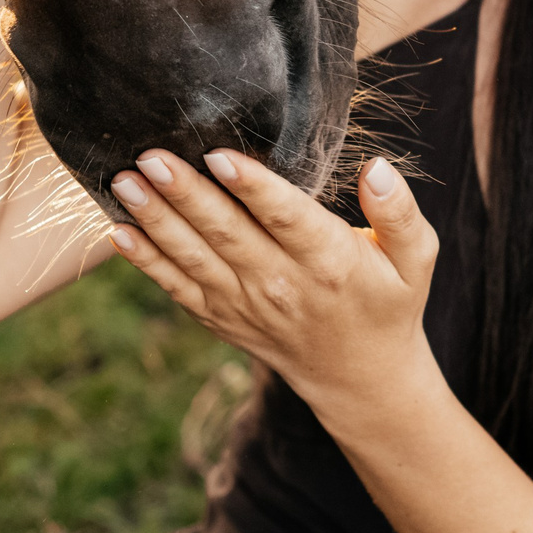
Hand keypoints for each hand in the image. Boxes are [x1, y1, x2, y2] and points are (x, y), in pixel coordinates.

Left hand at [108, 149, 439, 415]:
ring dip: (155, 220)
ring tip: (123, 182)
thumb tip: (376, 169)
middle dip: (185, 194)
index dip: (251, 187)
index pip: (286, 218)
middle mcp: (282, 285)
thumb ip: (400, 212)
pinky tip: (118, 232)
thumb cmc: (387, 301)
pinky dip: (146, 262)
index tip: (218, 155)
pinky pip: (177, 288)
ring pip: (193, 258)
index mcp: (329, 262)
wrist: (359, 378)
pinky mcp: (221, 318)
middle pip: (227, 234)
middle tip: (150, 156)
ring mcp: (245, 305)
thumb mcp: (415, 258)